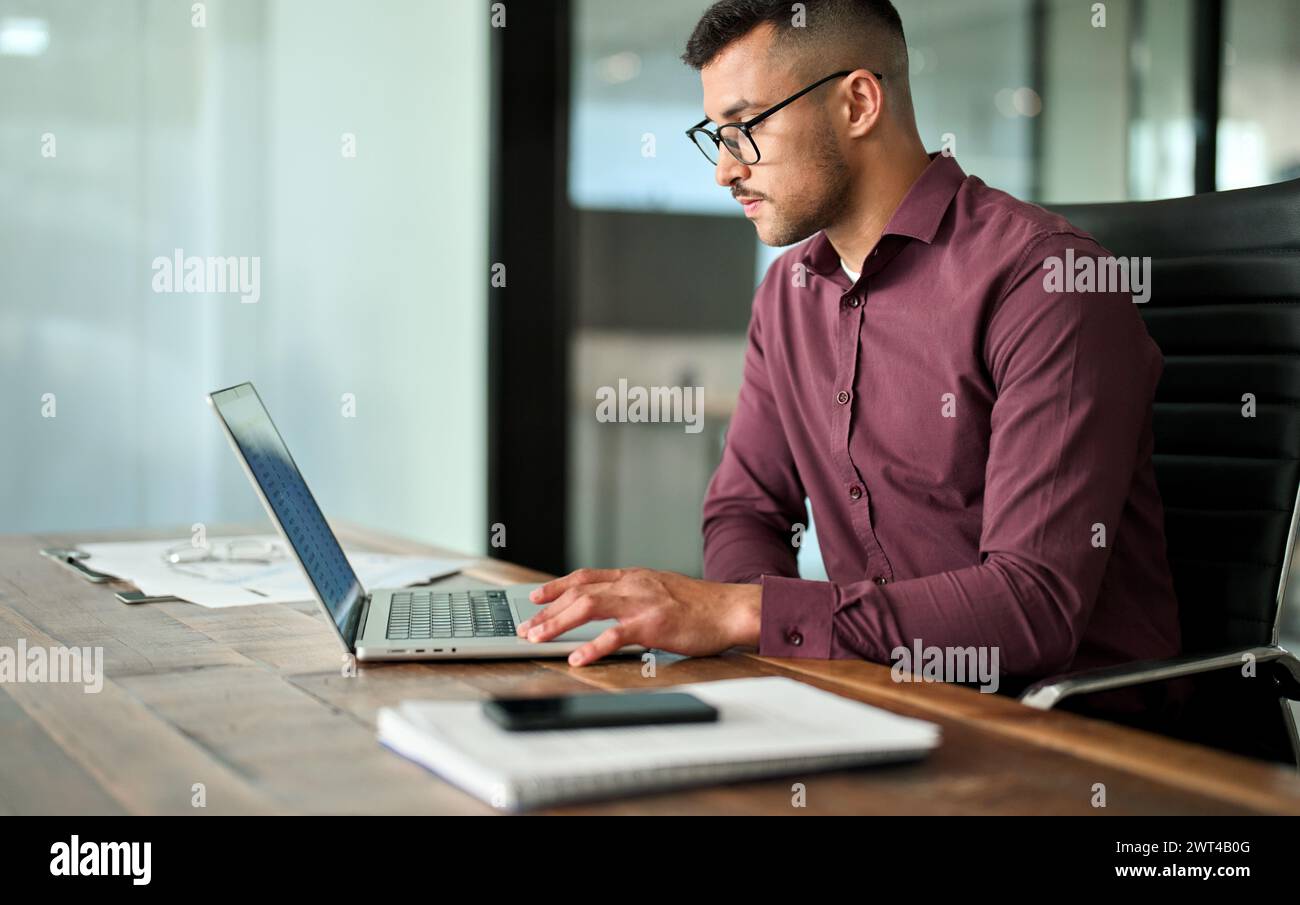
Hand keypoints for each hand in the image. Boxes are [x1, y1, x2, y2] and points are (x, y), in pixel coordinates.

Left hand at [516, 568, 761, 666]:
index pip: (585, 577)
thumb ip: (633, 596)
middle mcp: (633, 584)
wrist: (730, 609)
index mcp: (634, 577)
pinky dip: (592, 647)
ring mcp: (641, 602)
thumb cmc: (699, 606)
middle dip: (547, 610)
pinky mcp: (652, 624)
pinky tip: (577, 658)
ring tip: (537, 639)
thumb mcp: (660, 591)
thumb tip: (608, 609)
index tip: (535, 597)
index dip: (557, 586)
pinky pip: (615, 635)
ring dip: (558, 624)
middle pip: (579, 591)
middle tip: (526, 627)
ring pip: (588, 606)